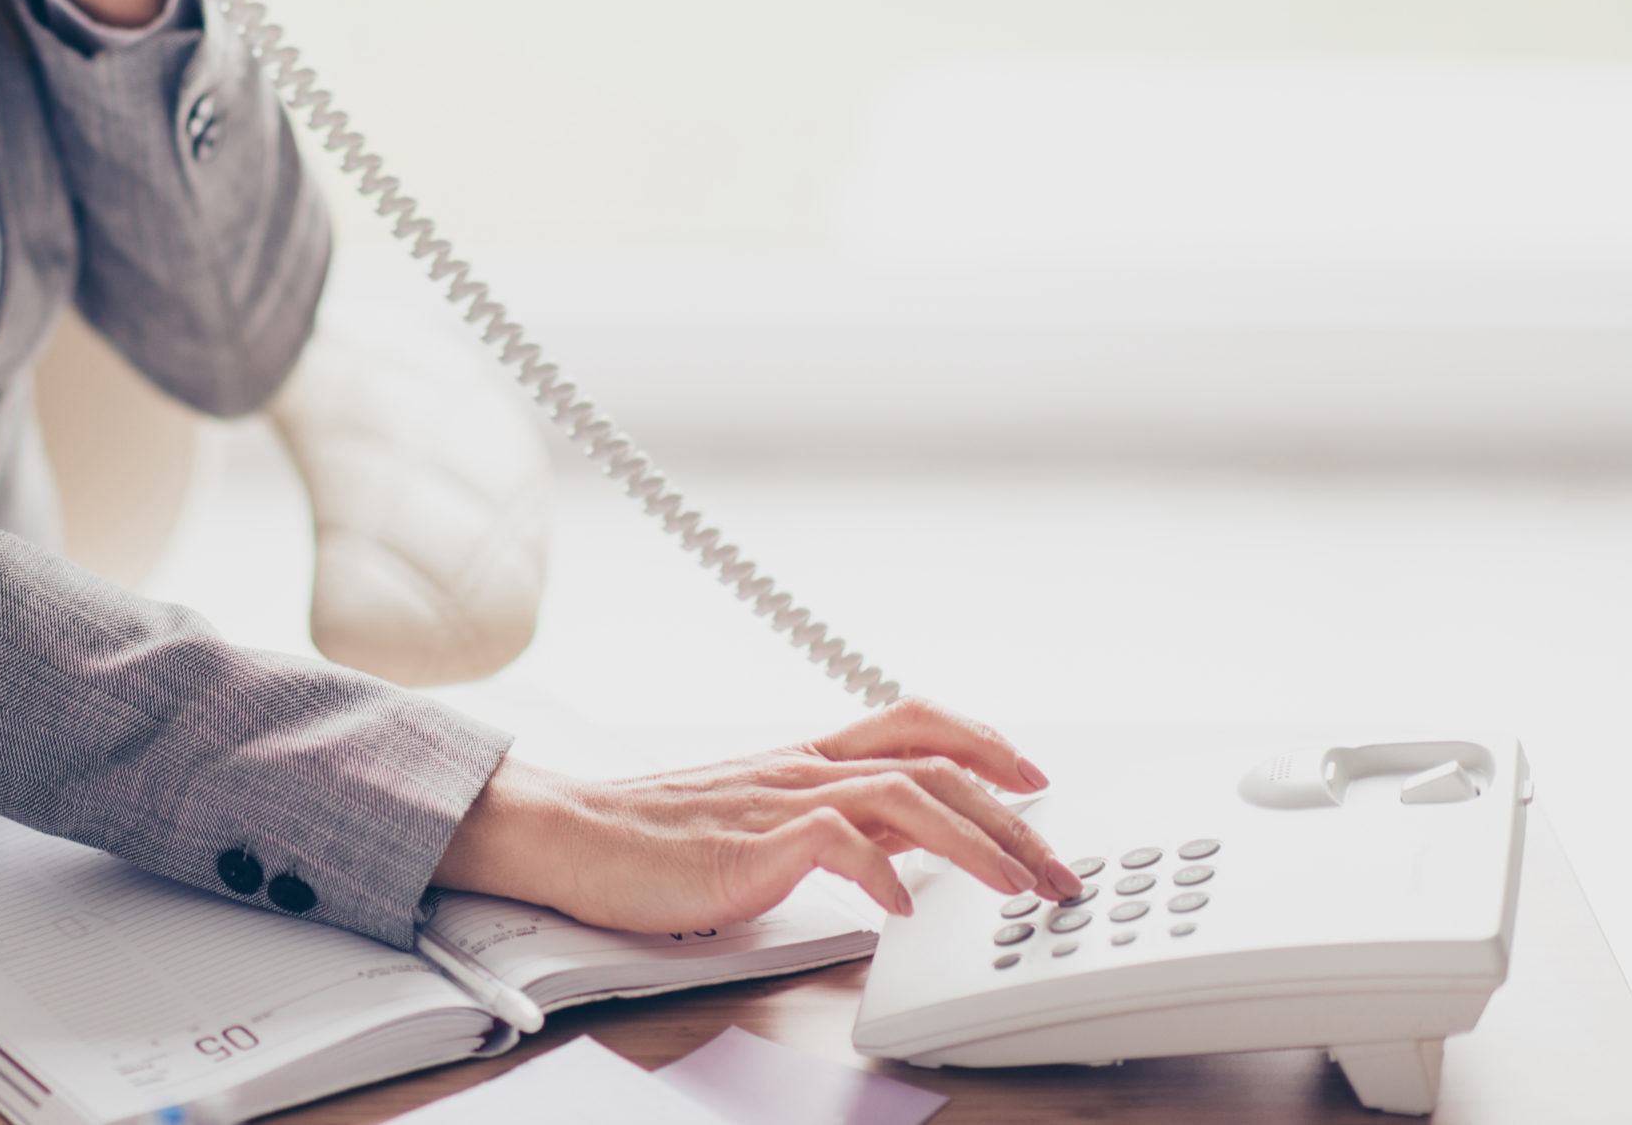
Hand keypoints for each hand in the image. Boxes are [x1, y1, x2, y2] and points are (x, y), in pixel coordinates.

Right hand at [429, 697, 1083, 931]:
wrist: (573, 835)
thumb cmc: (656, 837)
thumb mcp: (762, 821)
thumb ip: (833, 825)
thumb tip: (908, 846)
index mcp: (806, 758)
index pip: (913, 723)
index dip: (984, 740)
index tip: (1037, 777)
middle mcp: (802, 767)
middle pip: (931, 762)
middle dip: (1011, 810)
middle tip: (1058, 861)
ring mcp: (778, 800)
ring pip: (902, 794)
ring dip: (975, 840)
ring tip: (1017, 884)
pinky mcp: (750, 843)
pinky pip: (834, 843)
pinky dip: (880, 873)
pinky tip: (903, 907)